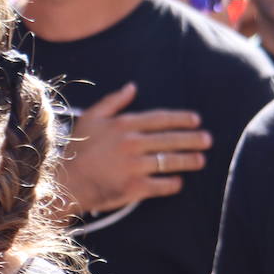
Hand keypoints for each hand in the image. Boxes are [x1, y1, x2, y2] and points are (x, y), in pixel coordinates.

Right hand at [55, 83, 209, 215]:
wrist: (66, 181)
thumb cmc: (77, 148)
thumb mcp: (91, 118)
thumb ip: (113, 101)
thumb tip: (133, 86)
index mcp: (124, 125)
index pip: (161, 119)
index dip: (182, 119)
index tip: (197, 120)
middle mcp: (132, 143)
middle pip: (171, 140)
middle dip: (192, 139)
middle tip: (207, 140)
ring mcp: (134, 166)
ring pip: (170, 161)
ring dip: (188, 160)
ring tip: (200, 160)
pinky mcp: (134, 187)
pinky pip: (161, 184)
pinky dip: (173, 183)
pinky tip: (179, 182)